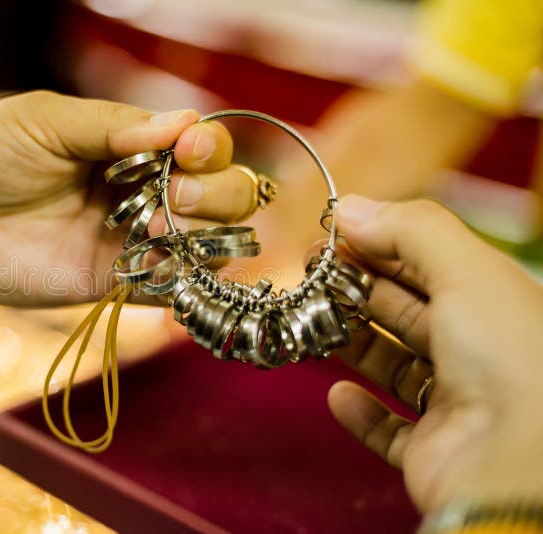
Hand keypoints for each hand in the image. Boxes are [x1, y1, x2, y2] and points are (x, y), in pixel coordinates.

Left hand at [0, 91, 257, 306]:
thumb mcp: (46, 120)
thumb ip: (113, 124)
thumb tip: (186, 120)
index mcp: (130, 146)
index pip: (198, 145)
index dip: (207, 145)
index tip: (189, 147)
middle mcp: (142, 193)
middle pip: (221, 194)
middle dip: (217, 191)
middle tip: (179, 192)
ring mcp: (132, 242)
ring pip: (210, 244)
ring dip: (207, 235)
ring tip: (164, 225)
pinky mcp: (115, 285)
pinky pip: (172, 290)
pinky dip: (186, 281)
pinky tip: (166, 264)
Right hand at [325, 196, 542, 512]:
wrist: (518, 461)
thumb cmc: (508, 356)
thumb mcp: (464, 270)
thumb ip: (408, 230)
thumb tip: (350, 208)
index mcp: (491, 301)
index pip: (425, 263)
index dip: (377, 245)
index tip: (328, 237)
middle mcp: (476, 350)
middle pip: (404, 311)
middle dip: (355, 290)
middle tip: (308, 277)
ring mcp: (454, 402)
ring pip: (393, 365)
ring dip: (352, 346)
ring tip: (312, 327)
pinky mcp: (432, 450)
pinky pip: (389, 429)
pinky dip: (361, 413)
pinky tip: (339, 395)